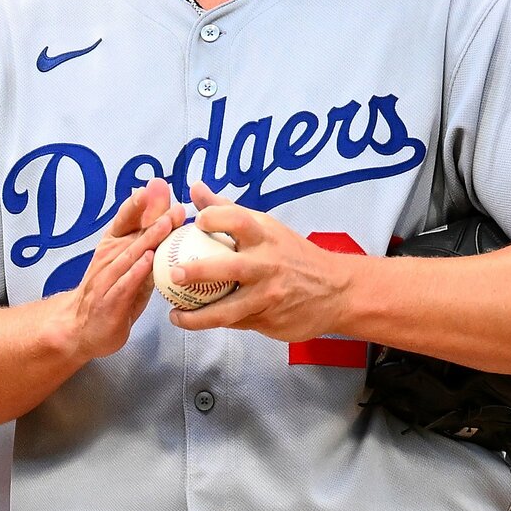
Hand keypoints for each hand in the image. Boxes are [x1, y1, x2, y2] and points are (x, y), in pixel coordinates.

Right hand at [63, 177, 183, 361]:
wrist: (81, 327)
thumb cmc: (111, 291)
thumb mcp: (129, 262)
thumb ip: (146, 238)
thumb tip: (165, 210)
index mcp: (113, 244)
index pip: (124, 219)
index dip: (138, 203)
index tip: (152, 186)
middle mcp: (109, 258)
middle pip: (134, 235)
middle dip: (154, 218)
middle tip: (173, 206)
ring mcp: (108, 279)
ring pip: (130, 256)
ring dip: (150, 239)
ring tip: (167, 225)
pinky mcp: (111, 301)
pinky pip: (124, 284)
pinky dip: (136, 272)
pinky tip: (148, 262)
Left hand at [168, 182, 350, 341]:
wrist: (336, 290)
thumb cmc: (292, 254)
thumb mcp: (266, 227)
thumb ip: (227, 209)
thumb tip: (195, 187)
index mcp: (265, 236)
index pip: (238, 219)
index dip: (215, 217)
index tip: (196, 221)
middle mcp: (267, 264)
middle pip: (228, 268)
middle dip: (198, 271)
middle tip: (174, 274)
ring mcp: (268, 295)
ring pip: (227, 310)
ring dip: (196, 316)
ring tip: (174, 314)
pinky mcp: (269, 320)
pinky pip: (236, 322)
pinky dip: (214, 322)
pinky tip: (196, 320)